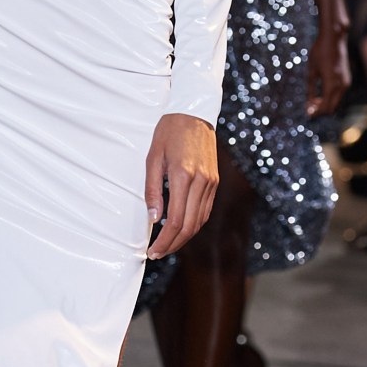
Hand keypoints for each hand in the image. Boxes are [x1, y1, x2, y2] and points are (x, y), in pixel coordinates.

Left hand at [144, 113, 218, 259]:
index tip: (152, 250)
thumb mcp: (152, 159)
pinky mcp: (214, 181)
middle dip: (173, 244)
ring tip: (167, 245)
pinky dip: (193, 224)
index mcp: (183, 176)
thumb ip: (152, 190)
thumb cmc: (168, 133)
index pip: (175, 220)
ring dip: (183, 237)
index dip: (164, 240)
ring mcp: (211, 182)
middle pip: (189, 225)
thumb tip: (153, 219)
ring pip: (199, 220)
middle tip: (157, 253)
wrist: (193, 114)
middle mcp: (201, 182)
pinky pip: (204, 210)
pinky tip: (181, 229)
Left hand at [306, 28, 350, 115]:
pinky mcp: (347, 80)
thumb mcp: (311, 71)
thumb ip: (310, 90)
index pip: (325, 108)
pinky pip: (338, 95)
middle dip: (320, 111)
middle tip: (308, 107)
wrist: (334, 38)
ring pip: (336, 103)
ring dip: (325, 104)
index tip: (306, 113)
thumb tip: (309, 106)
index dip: (315, 113)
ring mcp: (346, 83)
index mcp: (331, 85)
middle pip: (332, 108)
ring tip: (312, 100)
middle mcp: (341, 86)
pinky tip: (320, 94)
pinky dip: (330, 98)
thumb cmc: (319, 52)